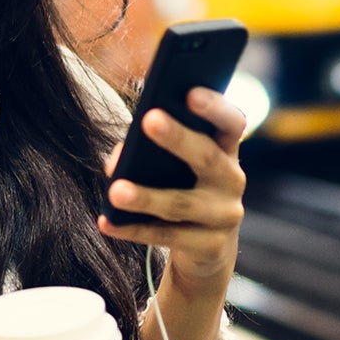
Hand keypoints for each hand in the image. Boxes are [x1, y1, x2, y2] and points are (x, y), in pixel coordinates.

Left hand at [99, 87, 246, 293]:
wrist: (206, 246)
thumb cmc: (183, 188)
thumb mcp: (177, 166)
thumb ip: (153, 152)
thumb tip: (118, 159)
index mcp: (226, 149)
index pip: (231, 122)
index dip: (215, 107)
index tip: (190, 93)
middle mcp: (232, 179)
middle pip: (207, 157)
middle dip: (178, 138)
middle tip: (148, 120)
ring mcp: (224, 215)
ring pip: (182, 203)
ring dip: (146, 196)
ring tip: (116, 190)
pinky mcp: (210, 246)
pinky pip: (168, 236)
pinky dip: (134, 229)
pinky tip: (107, 222)